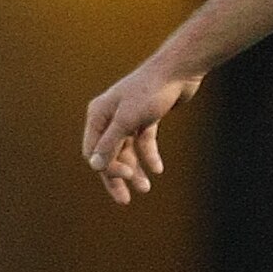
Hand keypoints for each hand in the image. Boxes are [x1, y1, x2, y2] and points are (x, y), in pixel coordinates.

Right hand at [82, 61, 200, 205]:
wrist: (179, 71)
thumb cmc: (150, 91)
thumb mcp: (128, 119)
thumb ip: (110, 143)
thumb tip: (94, 166)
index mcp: (98, 115)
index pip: (93, 152)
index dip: (107, 169)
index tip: (127, 176)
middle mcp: (110, 117)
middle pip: (108, 154)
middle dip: (117, 177)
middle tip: (125, 200)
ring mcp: (128, 118)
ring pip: (127, 151)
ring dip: (135, 169)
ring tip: (145, 188)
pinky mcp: (146, 118)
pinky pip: (143, 143)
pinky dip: (149, 156)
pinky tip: (157, 170)